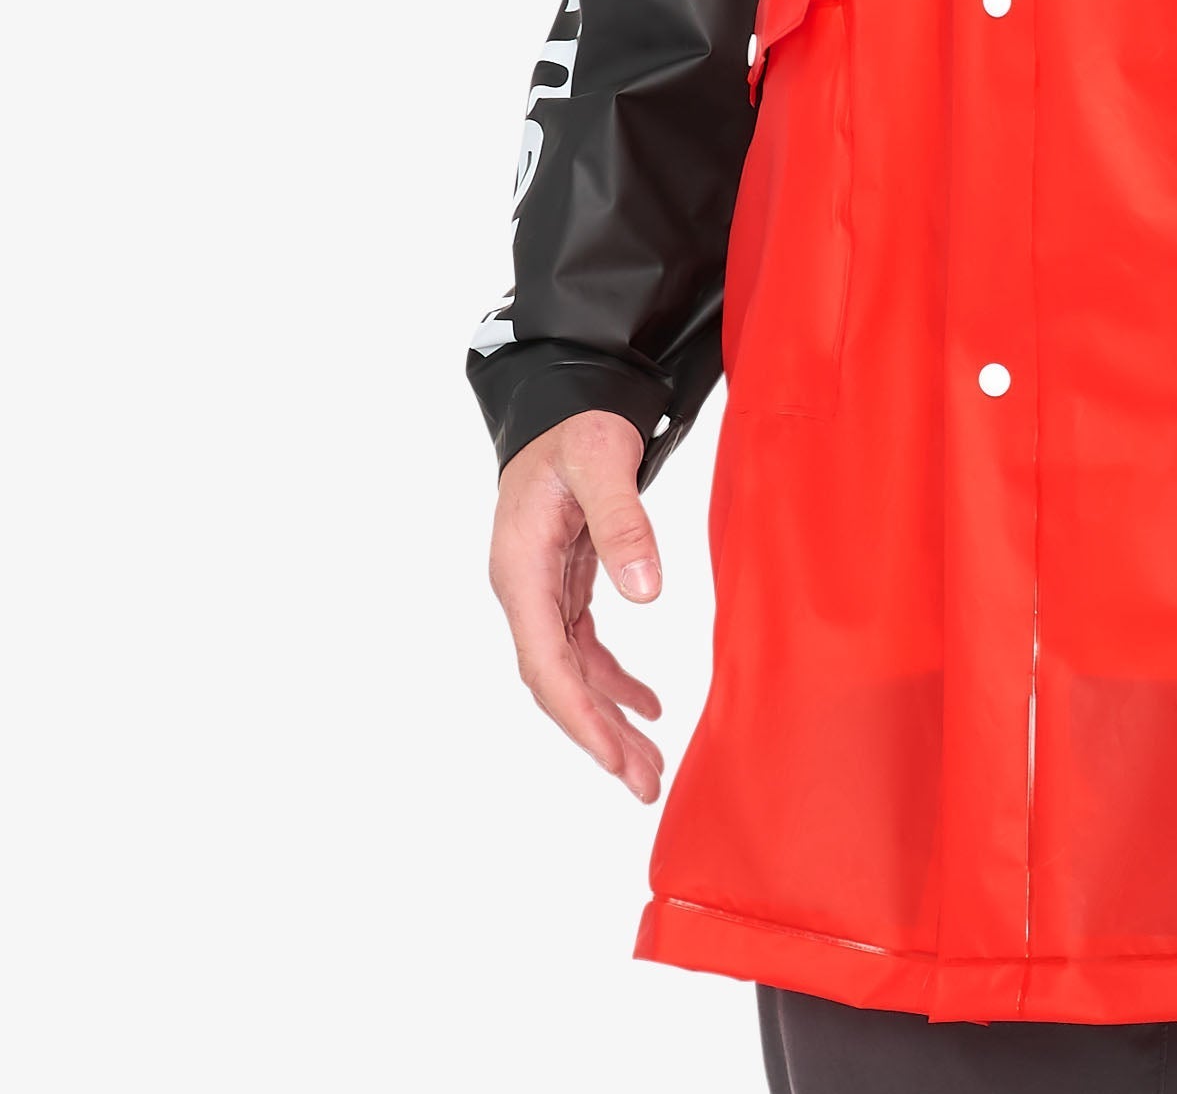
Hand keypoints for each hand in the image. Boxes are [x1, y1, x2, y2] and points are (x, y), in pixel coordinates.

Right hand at [488, 410, 666, 802]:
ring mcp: (539, 589)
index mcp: (520, 569)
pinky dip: (612, 679)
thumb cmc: (578, 425)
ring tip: (649, 765)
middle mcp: (522, 588)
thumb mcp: (601, 460)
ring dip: (606, 718)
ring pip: (570, 672)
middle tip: (644, 785)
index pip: (545, 664)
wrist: (564, 399)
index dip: (579, 716)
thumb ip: (624, 523)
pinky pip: (582, 646)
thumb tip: (647, 594)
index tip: (614, 760)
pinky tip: (646, 704)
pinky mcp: (562, 583)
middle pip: (556, 682)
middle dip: (597, 737)